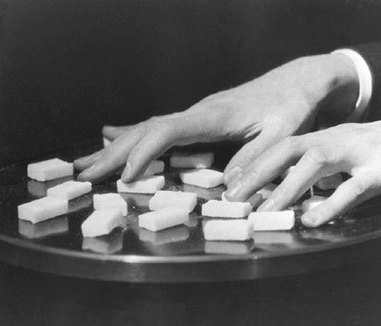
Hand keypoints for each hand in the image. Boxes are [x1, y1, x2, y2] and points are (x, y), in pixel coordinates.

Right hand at [74, 54, 357, 182]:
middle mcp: (198, 112)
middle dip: (114, 154)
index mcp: (214, 116)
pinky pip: (159, 126)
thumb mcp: (283, 134)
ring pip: (146, 127)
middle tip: (82, 173)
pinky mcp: (199, 116)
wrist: (298, 81)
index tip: (126, 177)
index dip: (144, 153)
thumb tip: (226, 189)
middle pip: (146, 130)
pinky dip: (133, 134)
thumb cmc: (292, 107)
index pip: (168, 131)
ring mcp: (196, 113)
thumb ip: (255, 158)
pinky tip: (113, 134)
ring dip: (115, 146)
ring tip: (86, 161)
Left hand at [224, 115, 380, 226]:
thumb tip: (286, 193)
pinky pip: (355, 187)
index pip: (282, 147)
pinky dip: (332, 204)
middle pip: (289, 150)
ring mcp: (360, 152)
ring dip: (286, 188)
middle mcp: (337, 140)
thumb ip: (318, 173)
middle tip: (232, 198)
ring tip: (264, 212)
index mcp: (325, 137)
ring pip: (316, 163)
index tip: (229, 185)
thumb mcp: (344, 158)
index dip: (254, 164)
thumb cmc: (380, 154)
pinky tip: (313, 220)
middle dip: (258, 174)